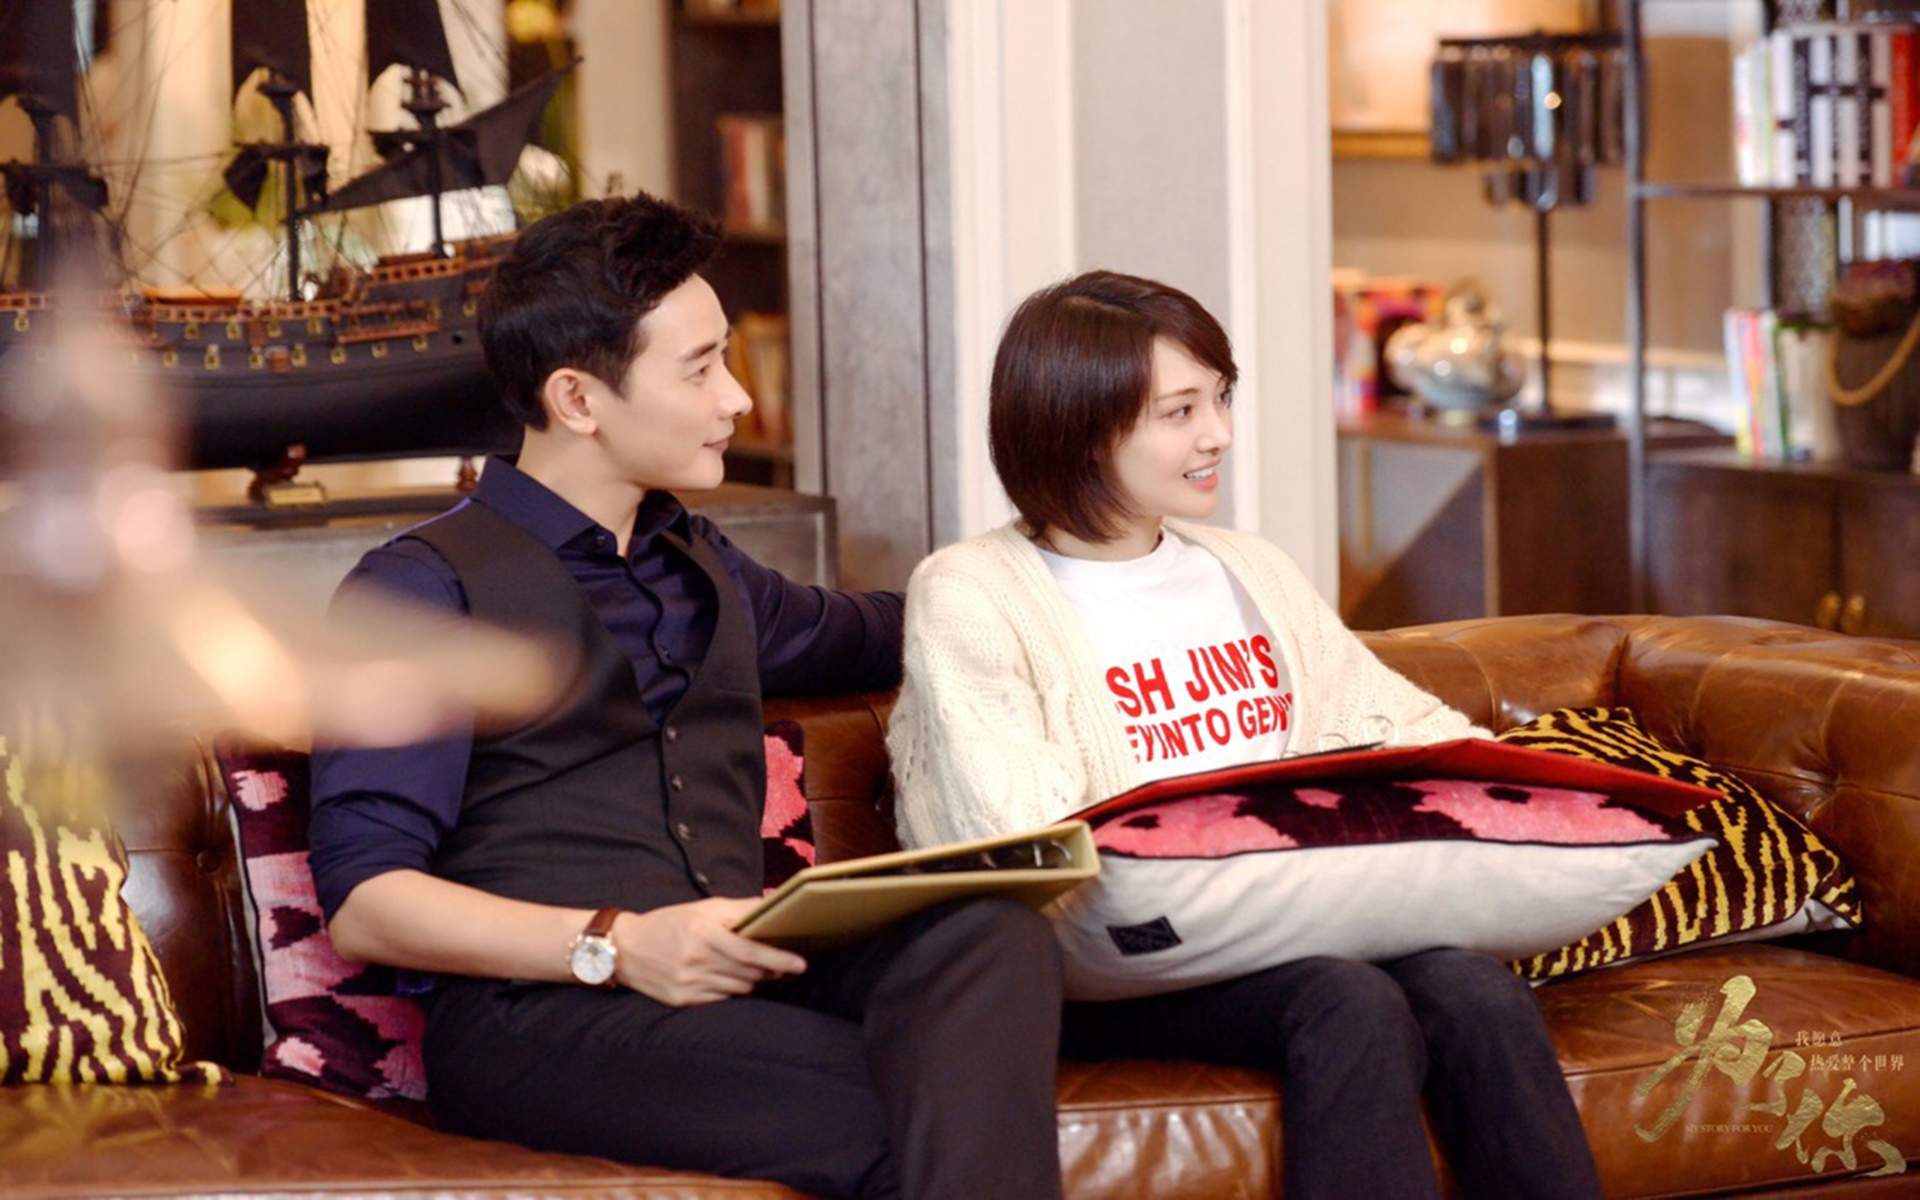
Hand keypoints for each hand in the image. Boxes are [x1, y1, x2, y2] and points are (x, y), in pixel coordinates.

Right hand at [611, 897, 807, 1006]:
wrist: (626, 948)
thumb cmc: (670, 923)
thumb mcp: (703, 908)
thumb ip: (739, 909)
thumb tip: (772, 906)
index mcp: (703, 933)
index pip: (750, 950)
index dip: (778, 959)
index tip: (800, 963)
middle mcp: (696, 961)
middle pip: (749, 973)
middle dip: (770, 971)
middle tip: (784, 965)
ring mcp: (690, 984)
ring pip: (739, 989)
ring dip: (753, 981)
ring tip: (757, 971)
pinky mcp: (684, 1001)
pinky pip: (722, 999)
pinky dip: (733, 990)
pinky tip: (732, 980)